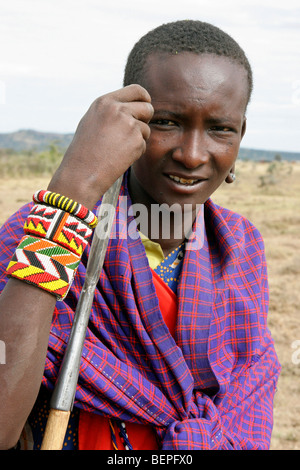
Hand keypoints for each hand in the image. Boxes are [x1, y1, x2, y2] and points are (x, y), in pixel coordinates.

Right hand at [48, 84, 153, 208]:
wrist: (82, 174)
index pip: (137, 90)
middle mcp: (118, 109)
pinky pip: (143, 145)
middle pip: (148, 108)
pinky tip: (119, 158)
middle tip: (133, 132)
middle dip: (146, 119)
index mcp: (105, 102)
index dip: (144, 99)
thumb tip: (132, 107)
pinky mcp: (136, 141)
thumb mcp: (92, 121)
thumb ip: (112, 111)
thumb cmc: (84, 151)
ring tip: (117, 149)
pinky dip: (135, 152)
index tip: (145, 106)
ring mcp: (129, 125)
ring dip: (138, 139)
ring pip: (146, 129)